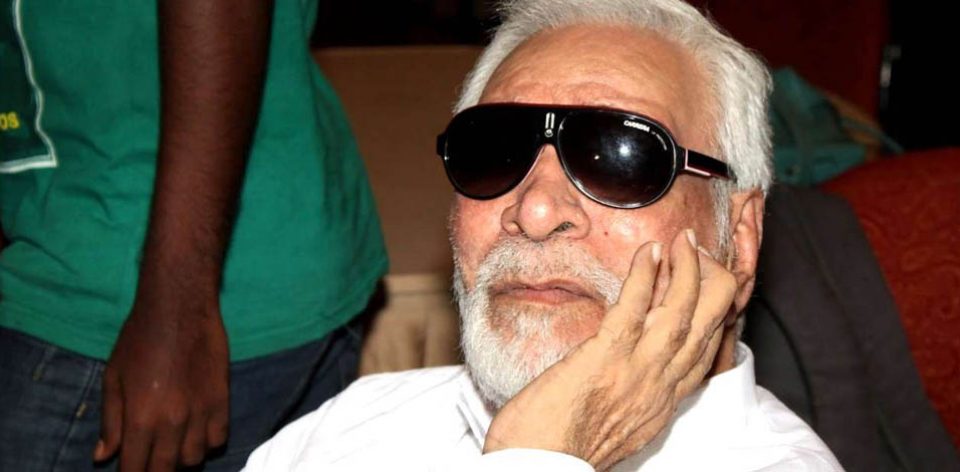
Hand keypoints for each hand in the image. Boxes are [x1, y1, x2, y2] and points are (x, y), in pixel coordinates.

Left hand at [94, 295, 229, 470]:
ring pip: (194, 458)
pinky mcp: (222, 400)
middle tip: (150, 462)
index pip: (135, 468)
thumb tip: (103, 456)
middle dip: (154, 471)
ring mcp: (201, 412)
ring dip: (181, 458)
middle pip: (165, 470)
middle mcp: (172, 421)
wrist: (179, 307)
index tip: (131, 470)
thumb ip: (110, 421)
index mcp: (140, 417)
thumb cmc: (139, 338)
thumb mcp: (113, 378)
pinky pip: (219, 439)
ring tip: (173, 445)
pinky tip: (196, 431)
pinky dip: (207, 442)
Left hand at [483, 229, 737, 470]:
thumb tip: (622, 376)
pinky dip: (645, 277)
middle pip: (708, 329)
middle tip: (703, 253)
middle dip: (714, 285)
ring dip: (688, 272)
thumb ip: (627, 399)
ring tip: (684, 241)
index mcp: (660, 404)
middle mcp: (658, 387)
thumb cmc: (559, 451)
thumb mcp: (613, 428)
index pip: (703, 354)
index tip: (709, 287)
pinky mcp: (604, 358)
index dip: (713, 317)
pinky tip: (649, 253)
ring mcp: (635, 371)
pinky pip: (634, 309)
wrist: (540, 470)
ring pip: (681, 313)